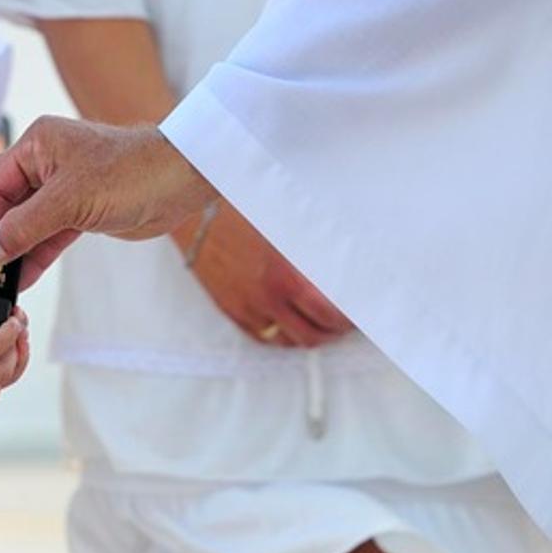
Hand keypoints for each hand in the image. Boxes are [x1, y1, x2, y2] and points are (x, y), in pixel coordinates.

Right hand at [0, 116, 216, 289]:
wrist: (182, 180)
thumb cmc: (130, 171)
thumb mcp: (70, 199)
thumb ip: (24, 227)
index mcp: (38, 146)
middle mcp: (46, 164)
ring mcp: (63, 190)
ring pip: (19, 220)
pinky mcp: (81, 214)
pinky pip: (45, 237)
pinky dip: (30, 257)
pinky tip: (14, 278)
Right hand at [173, 205, 353, 347]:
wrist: (194, 213)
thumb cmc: (243, 211)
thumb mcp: (287, 227)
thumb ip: (316, 253)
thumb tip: (347, 270)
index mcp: (286, 276)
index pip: (330, 315)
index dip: (348, 320)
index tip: (357, 315)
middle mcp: (267, 298)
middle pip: (312, 335)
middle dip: (332, 332)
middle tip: (342, 322)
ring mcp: (246, 308)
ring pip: (287, 341)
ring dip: (306, 335)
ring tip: (317, 322)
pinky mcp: (230, 310)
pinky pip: (262, 337)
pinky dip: (280, 335)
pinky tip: (289, 322)